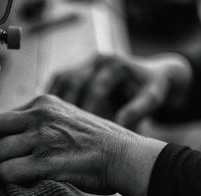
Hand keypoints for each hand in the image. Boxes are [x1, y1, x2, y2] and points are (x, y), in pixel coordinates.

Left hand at [0, 95, 165, 195]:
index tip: (2, 152)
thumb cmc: (98, 141)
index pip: (0, 118)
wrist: (125, 155)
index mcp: (43, 102)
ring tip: (17, 175)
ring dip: (2, 168)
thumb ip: (41, 122)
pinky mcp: (46, 161)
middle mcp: (39, 114)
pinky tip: (25, 183)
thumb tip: (14, 138)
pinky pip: (7, 172)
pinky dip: (10, 182)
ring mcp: (42, 137)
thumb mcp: (67, 118)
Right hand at [49, 53, 191, 128]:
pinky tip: (46, 113)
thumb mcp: (153, 98)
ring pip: (62, 78)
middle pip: (73, 80)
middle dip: (66, 105)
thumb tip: (120, 123)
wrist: (150, 76)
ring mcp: (87, 63)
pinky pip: (59, 81)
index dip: (88, 109)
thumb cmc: (153, 89)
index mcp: (116, 64)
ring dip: (53, 99)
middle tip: (61, 128)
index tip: (82, 131)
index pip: (95, 88)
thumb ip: (138, 109)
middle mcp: (98, 60)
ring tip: (47, 121)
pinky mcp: (79, 69)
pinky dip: (52, 96)